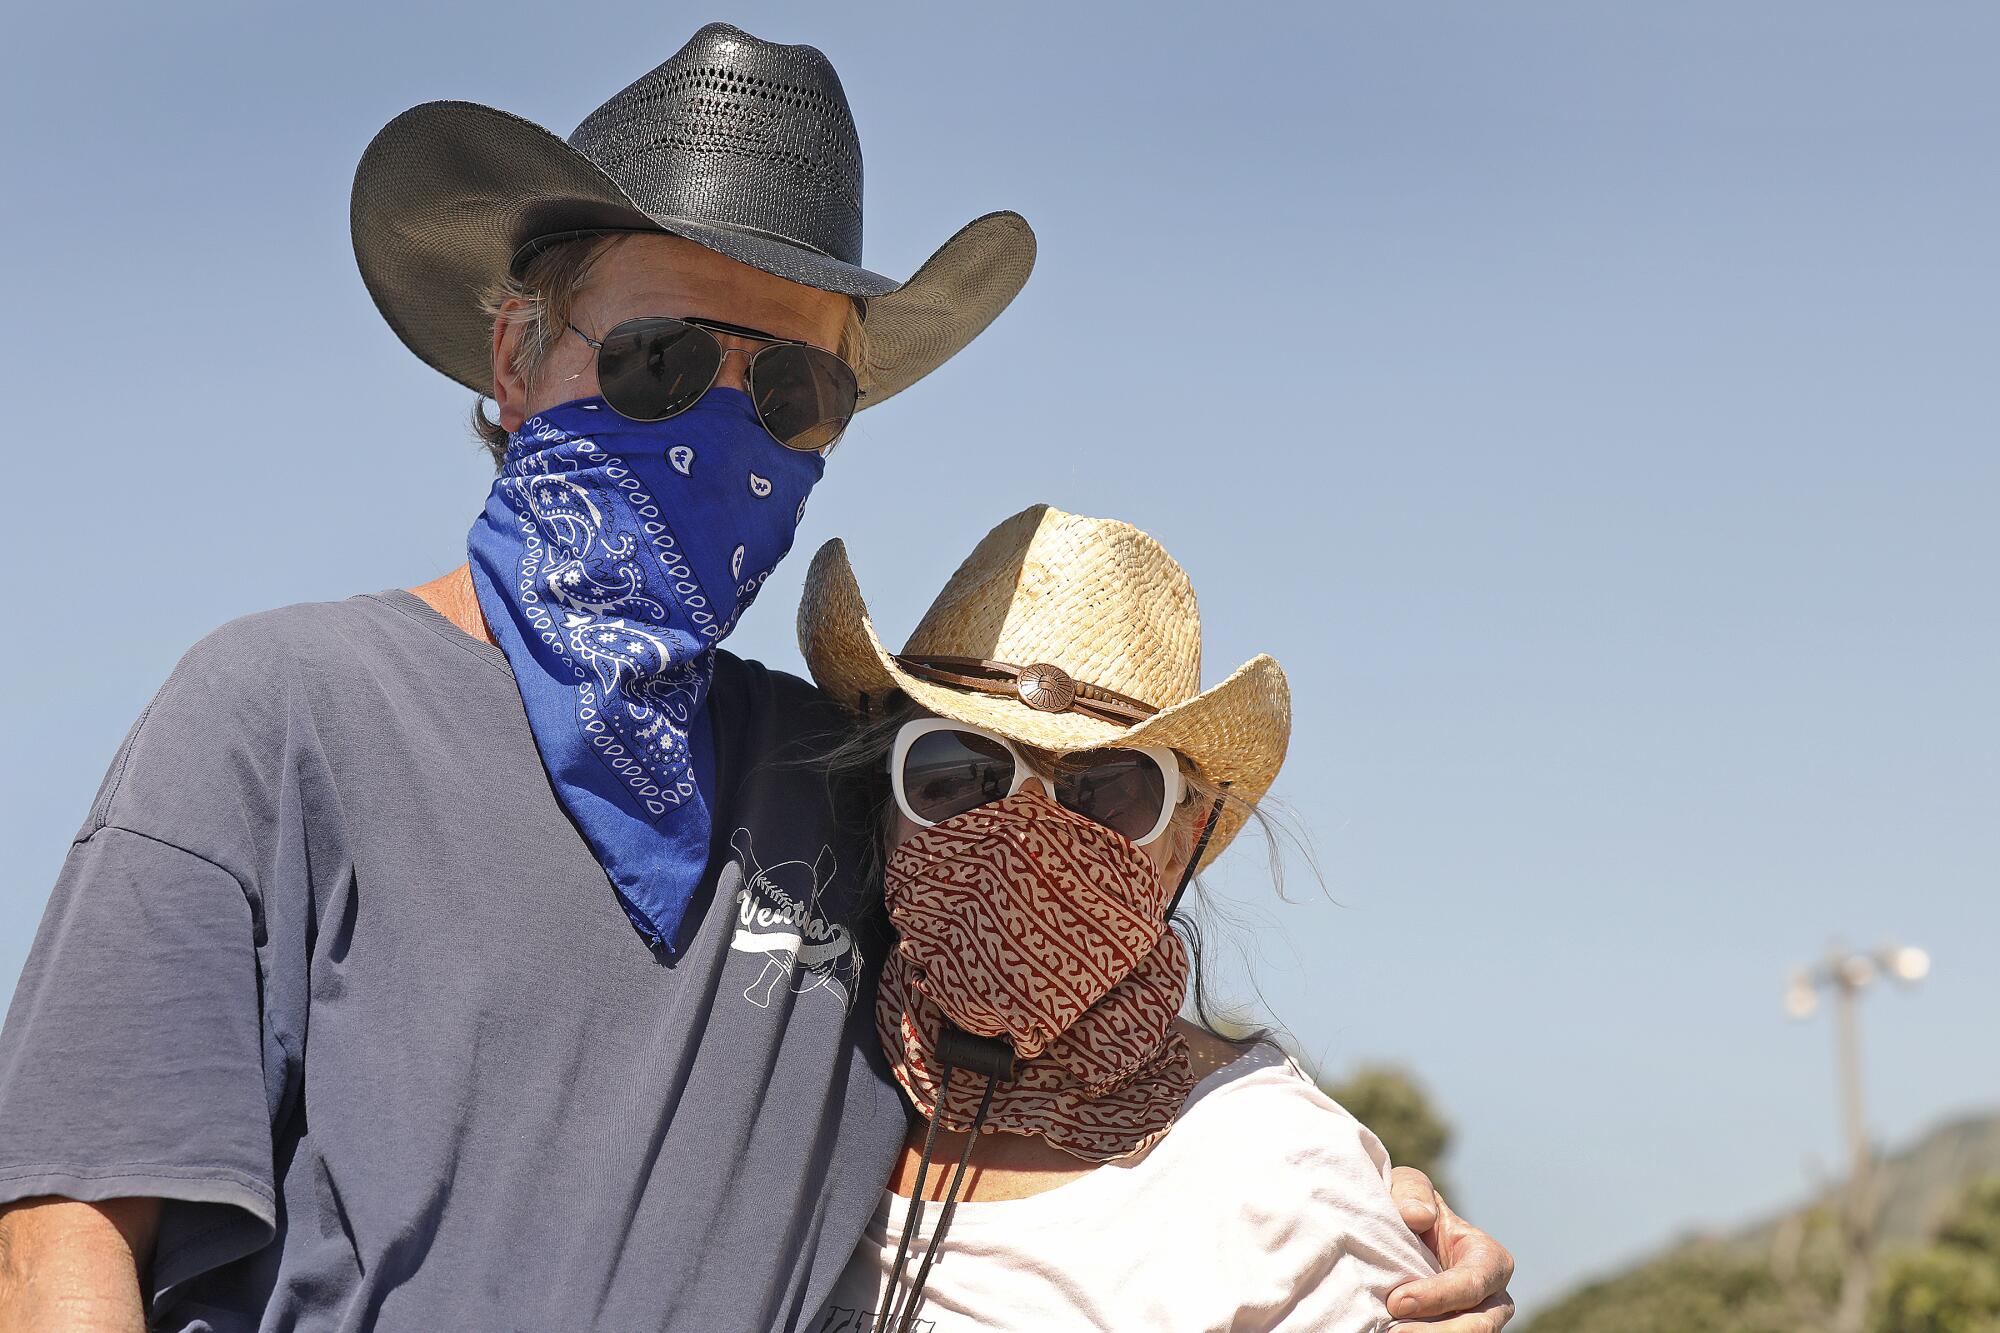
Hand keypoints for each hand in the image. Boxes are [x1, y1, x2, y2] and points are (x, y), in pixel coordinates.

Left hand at [1386, 1166, 1514, 1329]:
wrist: (1398, 1236)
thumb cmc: (1409, 1208)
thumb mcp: (1408, 1189)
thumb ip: (1413, 1192)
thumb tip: (1418, 1217)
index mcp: (1491, 1260)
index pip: (1473, 1284)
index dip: (1438, 1296)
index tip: (1397, 1301)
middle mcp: (1493, 1299)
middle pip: (1477, 1328)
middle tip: (1394, 1332)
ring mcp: (1476, 1322)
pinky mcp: (1453, 1331)